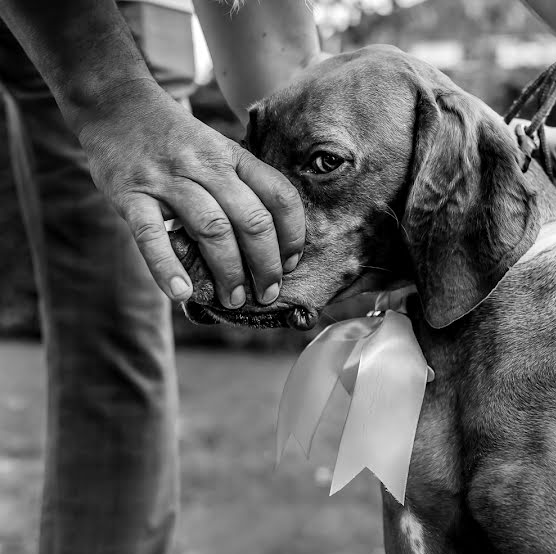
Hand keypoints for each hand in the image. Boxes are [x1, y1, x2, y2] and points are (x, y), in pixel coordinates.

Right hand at [75, 78, 305, 305]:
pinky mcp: (131, 194)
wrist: (115, 104)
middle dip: (265, 264)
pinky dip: (167, 268)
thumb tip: (273, 240)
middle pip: (251, 219)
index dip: (293, 234)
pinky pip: (151, 236)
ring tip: (234, 300)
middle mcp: (206, 166)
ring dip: (229, 271)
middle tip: (268, 294)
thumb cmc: (175, 138)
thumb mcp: (217, 148)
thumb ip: (242, 183)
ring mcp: (168, 180)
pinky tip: (182, 292)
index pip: (279, 196)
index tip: (291, 263)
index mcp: (233, 156)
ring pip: (212, 229)